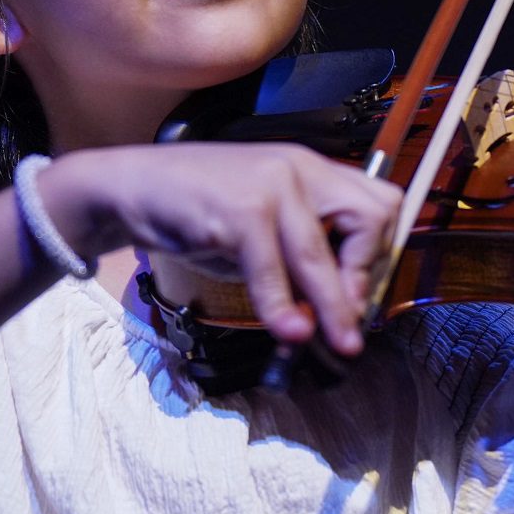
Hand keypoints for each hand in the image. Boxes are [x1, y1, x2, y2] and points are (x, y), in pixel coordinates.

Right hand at [44, 143, 402, 354]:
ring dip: (335, 306)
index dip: (379, 254)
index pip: (379, 204)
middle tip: (351, 318)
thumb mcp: (265, 226)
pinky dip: (281, 306)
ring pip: (322, 254)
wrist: (134, 186)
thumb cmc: (202, 211)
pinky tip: (287, 330)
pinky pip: (273, 267)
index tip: (361, 295)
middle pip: (370, 219)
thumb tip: (342, 309)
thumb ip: (302, 255)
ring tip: (341, 343)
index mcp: (313, 170)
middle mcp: (300, 169)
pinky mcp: (240, 209)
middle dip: (367, 276)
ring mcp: (271, 185)